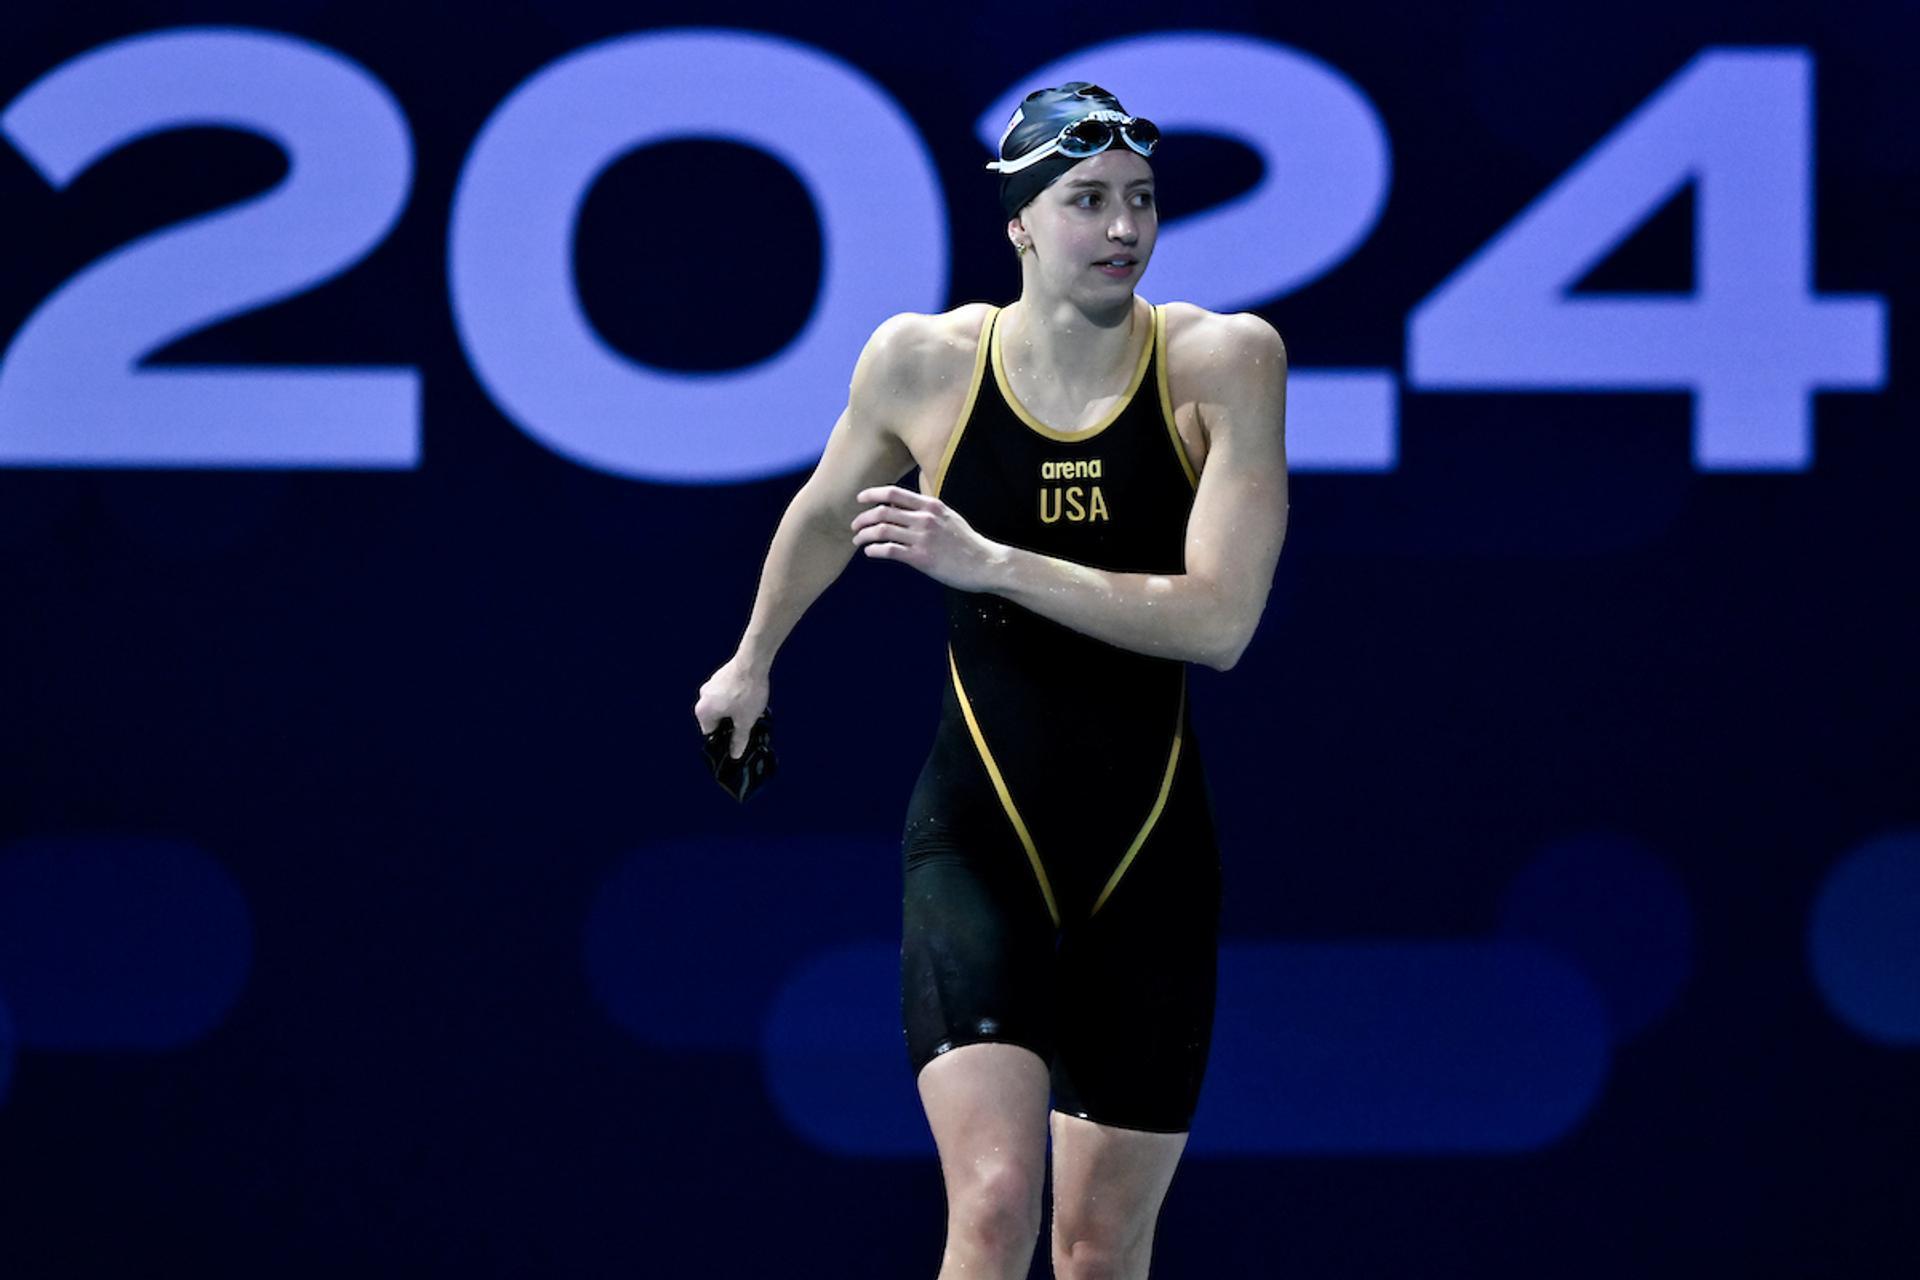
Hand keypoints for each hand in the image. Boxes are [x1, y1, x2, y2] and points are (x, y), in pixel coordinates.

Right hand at [695, 654, 769, 759]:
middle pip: (716, 719)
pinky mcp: (720, 676)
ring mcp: (710, 685)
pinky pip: (725, 693)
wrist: (753, 662)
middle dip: (731, 723)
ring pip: (721, 705)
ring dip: (734, 710)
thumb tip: (734, 753)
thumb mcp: (745, 721)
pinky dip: (735, 698)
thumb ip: (739, 739)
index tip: (738, 738)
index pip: (711, 733)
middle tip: (747, 724)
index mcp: (703, 712)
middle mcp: (703, 698)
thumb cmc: (747, 692)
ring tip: (750, 709)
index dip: (725, 738)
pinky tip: (749, 697)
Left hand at [851, 486, 1006, 591]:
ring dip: (864, 535)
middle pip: (882, 512)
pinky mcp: (921, 558)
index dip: (872, 494)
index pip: (893, 493)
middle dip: (863, 518)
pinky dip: (874, 550)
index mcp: (930, 505)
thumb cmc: (966, 542)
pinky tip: (870, 553)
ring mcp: (922, 538)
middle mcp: (924, 518)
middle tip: (855, 525)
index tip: (860, 499)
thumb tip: (904, 506)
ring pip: (881, 531)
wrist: (985, 563)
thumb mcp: (948, 517)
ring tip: (858, 541)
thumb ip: (927, 510)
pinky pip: (889, 550)